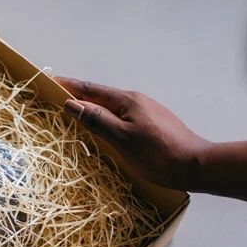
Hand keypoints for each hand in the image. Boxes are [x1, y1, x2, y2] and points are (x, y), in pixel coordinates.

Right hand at [55, 77, 210, 190]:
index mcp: (127, 101)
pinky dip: (105, 117)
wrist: (194, 165)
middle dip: (78, 95)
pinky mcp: (151, 124)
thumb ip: (97, 120)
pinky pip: (120, 115)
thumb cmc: (158, 154)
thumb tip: (72, 104)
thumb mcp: (123, 138)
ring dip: (91, 107)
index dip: (70, 86)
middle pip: (101, 95)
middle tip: (56, 96)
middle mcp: (136, 101)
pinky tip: (101, 126)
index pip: (91, 89)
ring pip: (111, 106)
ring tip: (74, 111)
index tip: (51, 82)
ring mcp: (145, 112)